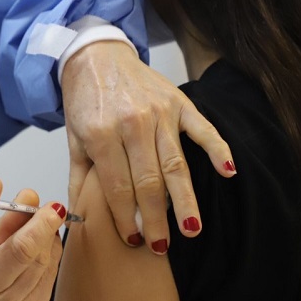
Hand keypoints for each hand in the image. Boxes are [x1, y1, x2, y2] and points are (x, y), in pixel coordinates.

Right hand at [0, 177, 64, 300]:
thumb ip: (2, 225)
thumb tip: (29, 197)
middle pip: (17, 251)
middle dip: (40, 224)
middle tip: (53, 207)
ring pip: (40, 262)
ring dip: (49, 237)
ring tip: (49, 222)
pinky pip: (49, 276)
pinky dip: (52, 255)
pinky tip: (48, 245)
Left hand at [61, 41, 234, 253]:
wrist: (96, 54)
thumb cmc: (84, 100)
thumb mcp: (72, 138)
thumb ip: (78, 177)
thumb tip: (77, 215)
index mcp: (101, 135)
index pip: (118, 187)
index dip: (126, 218)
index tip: (133, 239)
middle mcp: (132, 124)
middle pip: (149, 182)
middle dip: (156, 218)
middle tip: (161, 246)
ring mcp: (159, 112)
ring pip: (176, 163)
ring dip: (185, 199)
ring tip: (192, 228)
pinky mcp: (178, 102)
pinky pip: (202, 129)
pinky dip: (217, 149)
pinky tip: (228, 172)